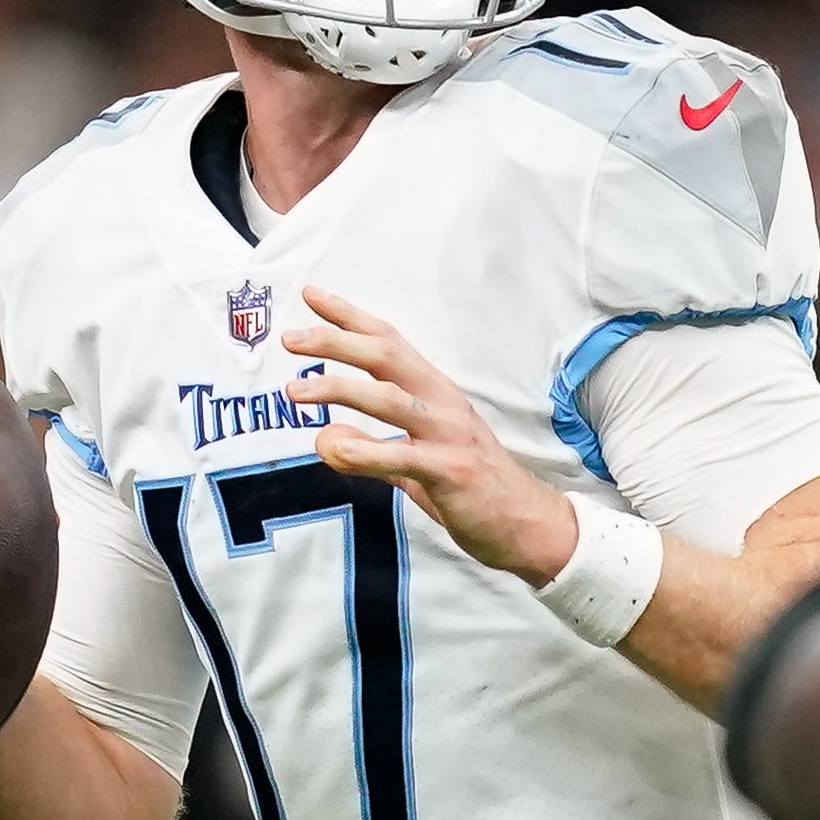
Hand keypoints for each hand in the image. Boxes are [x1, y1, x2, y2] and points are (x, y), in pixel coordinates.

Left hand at [283, 288, 578, 585]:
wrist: (528, 523)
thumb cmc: (472, 487)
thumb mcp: (416, 463)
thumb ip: (371, 451)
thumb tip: (325, 439)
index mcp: (435, 392)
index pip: (389, 342)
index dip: (350, 317)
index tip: (313, 295)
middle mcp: (443, 403)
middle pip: (386, 357)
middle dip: (336, 343)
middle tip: (292, 339)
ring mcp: (449, 435)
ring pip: (390, 398)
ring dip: (340, 389)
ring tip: (296, 391)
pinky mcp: (452, 471)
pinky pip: (402, 457)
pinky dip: (365, 450)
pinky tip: (332, 446)